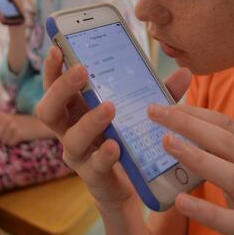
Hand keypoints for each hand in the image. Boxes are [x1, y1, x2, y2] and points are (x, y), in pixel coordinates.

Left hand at [0, 113, 53, 145]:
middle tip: (13, 136)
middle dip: (2, 139)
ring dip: (9, 142)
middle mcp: (6, 119)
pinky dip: (15, 144)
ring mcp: (11, 126)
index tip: (3, 135)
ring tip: (18, 136)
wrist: (43, 125)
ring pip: (2, 141)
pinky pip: (10, 144)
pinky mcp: (18, 133)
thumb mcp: (10, 120)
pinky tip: (22, 138)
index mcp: (2, 116)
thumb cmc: (26, 125)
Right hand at [36, 45, 191, 208]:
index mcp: (76, 108)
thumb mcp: (144, 111)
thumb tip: (185, 72)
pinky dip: (104, 155)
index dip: (51, 68)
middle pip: (48, 109)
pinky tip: (116, 146)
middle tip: (81, 71)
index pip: (53, 85)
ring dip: (89, 121)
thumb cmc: (130, 138)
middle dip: (62, 88)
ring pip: (70, 139)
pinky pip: (94, 166)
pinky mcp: (93, 177)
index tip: (57, 49)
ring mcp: (80, 155)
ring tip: (109, 108)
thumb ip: (161, 93)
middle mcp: (70, 130)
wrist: (134, 185)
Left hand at [147, 105, 233, 234]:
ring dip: (198, 158)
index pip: (230, 127)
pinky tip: (181, 202)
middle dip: (190, 125)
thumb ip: (225, 159)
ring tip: (167, 144)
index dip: (197, 113)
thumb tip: (183, 132)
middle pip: (229, 144)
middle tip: (155, 113)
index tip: (164, 105)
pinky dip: (209, 211)